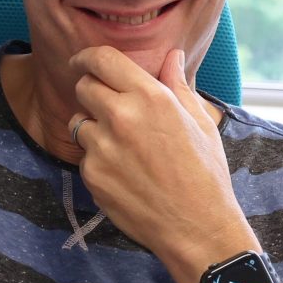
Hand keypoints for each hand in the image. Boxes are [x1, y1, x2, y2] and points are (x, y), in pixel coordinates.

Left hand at [68, 46, 256, 282]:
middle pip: (83, 87)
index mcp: (151, 97)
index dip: (86, 56)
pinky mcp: (92, 176)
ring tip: (121, 144)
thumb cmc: (205, 172)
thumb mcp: (200, 121)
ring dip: (92, 126)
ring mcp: (103, 148)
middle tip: (107, 104)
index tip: (81, 60)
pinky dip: (97, 158)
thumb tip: (172, 55)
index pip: (102, 60)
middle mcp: (122, 117)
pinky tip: (124, 171)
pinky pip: (84, 155)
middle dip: (91, 90)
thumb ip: (178, 84)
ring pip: (78, 122)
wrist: (196, 227)